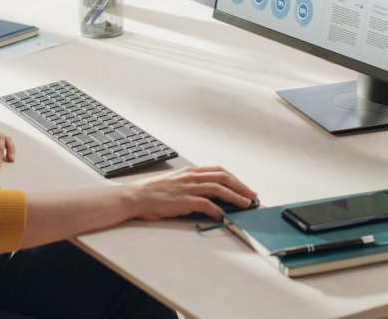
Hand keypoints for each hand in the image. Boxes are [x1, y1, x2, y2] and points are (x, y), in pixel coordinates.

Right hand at [128, 166, 257, 220]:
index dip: (235, 179)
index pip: (218, 171)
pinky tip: (224, 215)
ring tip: (246, 205)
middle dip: (241, 186)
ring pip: (218, 189)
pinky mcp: (183, 200)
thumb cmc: (152, 192)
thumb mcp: (174, 183)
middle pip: (223, 177)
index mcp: (190, 171)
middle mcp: (191, 176)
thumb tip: (208, 195)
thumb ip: (191, 185)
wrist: (134, 197)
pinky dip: (217, 209)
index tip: (245, 187)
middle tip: (252, 196)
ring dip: (235, 197)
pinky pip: (205, 204)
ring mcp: (187, 188)